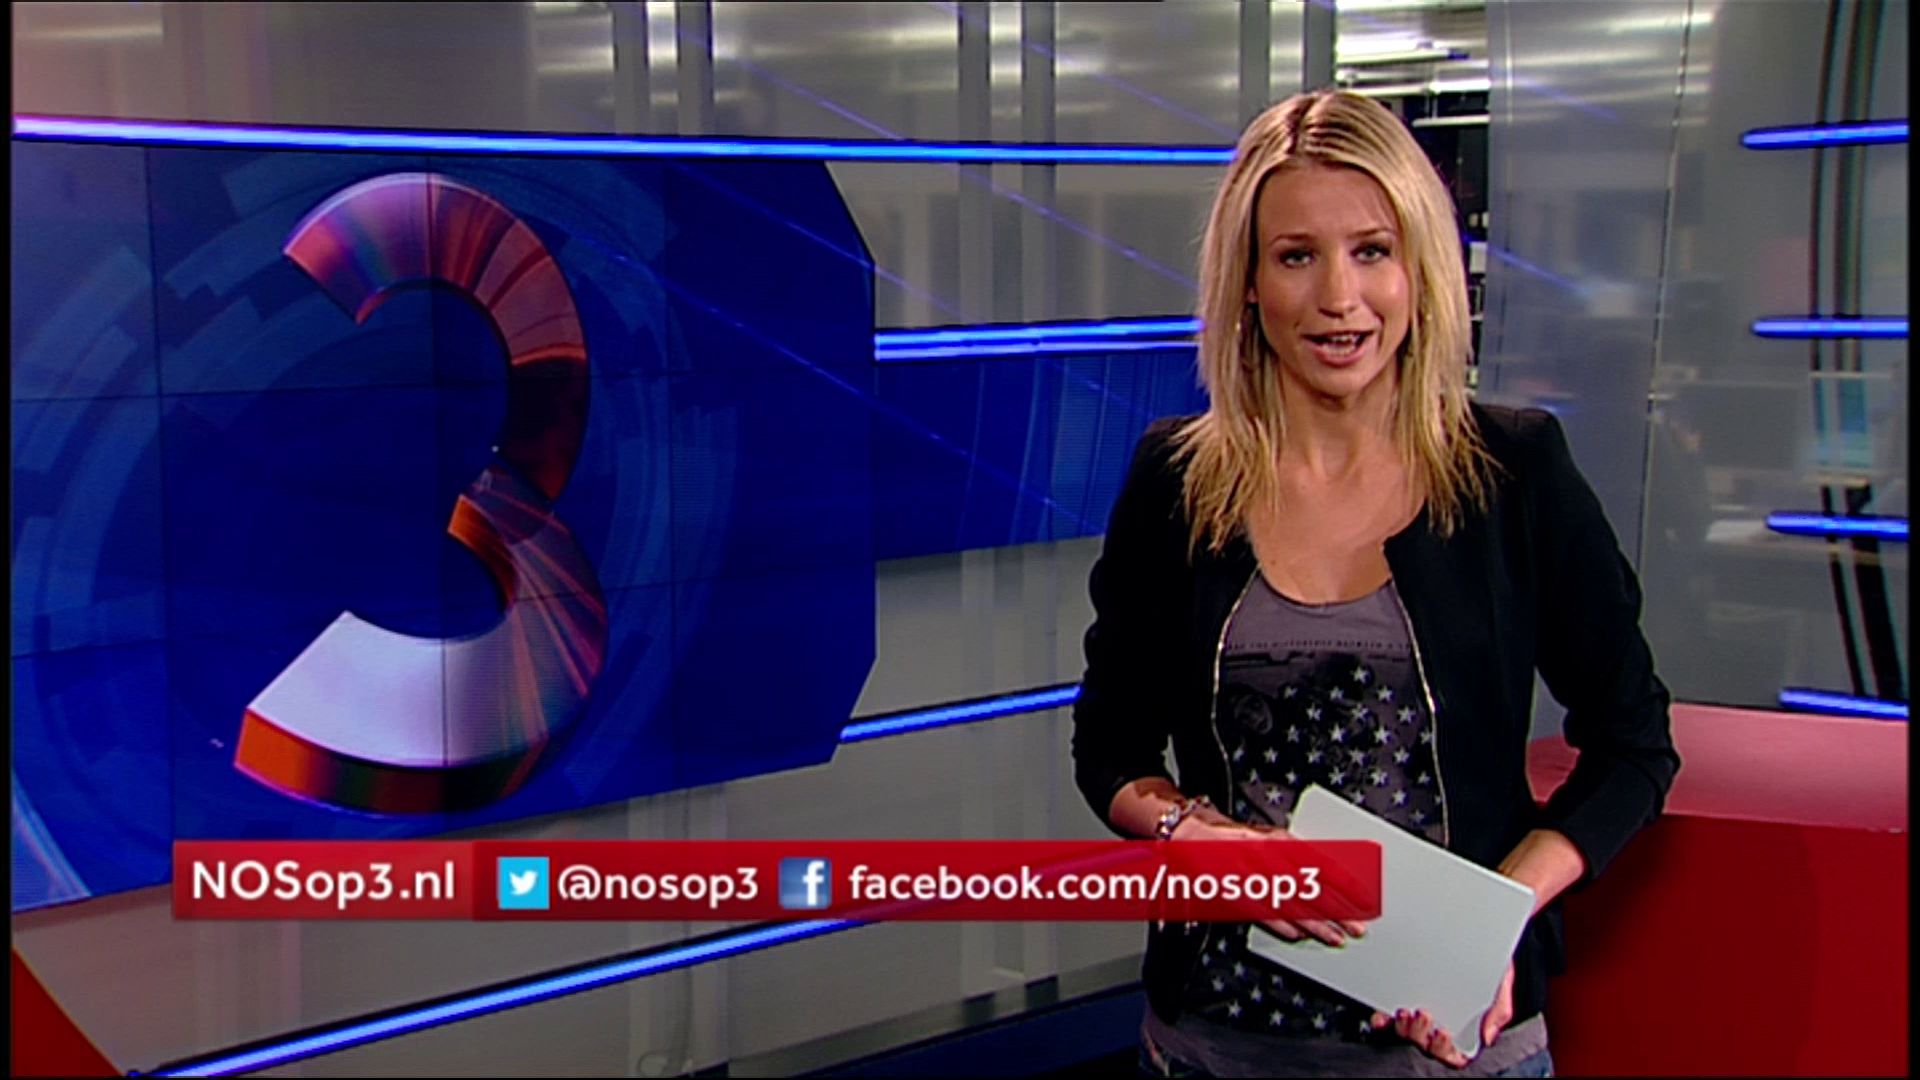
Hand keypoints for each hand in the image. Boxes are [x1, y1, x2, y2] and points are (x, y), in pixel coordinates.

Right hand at [1170, 809, 1367, 947]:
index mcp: (1280, 839)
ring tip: (1334, 938)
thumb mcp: (1270, 838)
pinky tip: (1297, 935)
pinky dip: (1279, 924)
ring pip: (1289, 903)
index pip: (1321, 863)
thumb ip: (1297, 856)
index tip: (1365, 899)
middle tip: (1357, 928)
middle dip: (1337, 911)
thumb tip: (1333, 878)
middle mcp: (1267, 854)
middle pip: (1309, 887)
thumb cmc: (1236, 838)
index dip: (1346, 883)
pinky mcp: (1231, 888)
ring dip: (1313, 924)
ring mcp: (1248, 873)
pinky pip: (1260, 911)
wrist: (1190, 831)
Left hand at [1367, 962, 1512, 1068]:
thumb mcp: (1500, 985)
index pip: (1452, 1054)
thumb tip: (1486, 1037)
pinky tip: (1382, 1015)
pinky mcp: (1401, 996)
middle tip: (1423, 1013)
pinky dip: (1382, 1021)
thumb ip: (1497, 1011)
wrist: (1477, 933)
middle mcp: (1438, 1024)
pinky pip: (1386, 1018)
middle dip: (1419, 1035)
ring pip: (1405, 1034)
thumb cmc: (1490, 965)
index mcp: (1463, 1029)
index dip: (1444, 1050)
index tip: (1444, 1032)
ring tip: (1405, 1011)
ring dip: (1402, 1028)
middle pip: (1424, 1045)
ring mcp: (1418, 1012)